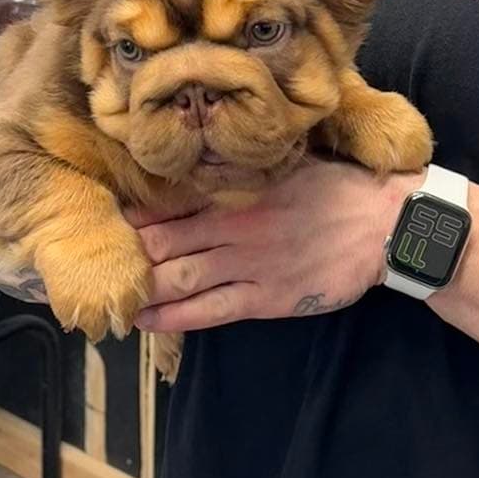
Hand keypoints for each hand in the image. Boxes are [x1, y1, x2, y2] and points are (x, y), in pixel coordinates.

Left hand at [126, 156, 419, 338]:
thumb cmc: (339, 188)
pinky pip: (209, 310)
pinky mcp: (266, 297)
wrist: (385, 224)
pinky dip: (173, 317)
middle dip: (126, 256)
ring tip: (112, 295)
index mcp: (236, 192)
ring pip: (178, 279)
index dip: (132, 219)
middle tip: (94, 267)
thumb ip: (246, 167)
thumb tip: (208, 157)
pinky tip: (146, 320)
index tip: (106, 226)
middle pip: (162, 243)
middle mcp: (234, 227)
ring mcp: (248, 265)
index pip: (168, 206)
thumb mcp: (288, 164)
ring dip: (141, 289)